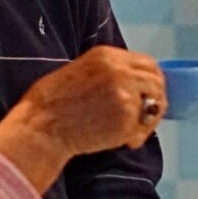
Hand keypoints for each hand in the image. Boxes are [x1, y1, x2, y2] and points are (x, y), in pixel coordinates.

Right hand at [19, 46, 165, 154]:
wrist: (41, 127)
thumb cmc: (52, 104)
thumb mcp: (80, 71)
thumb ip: (109, 72)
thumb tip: (134, 83)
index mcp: (107, 56)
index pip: (148, 64)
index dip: (152, 80)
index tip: (150, 94)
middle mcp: (120, 71)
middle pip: (157, 82)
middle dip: (156, 100)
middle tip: (147, 117)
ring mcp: (125, 95)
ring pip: (153, 107)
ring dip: (148, 122)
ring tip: (131, 134)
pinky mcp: (126, 118)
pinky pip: (142, 129)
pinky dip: (136, 137)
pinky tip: (121, 142)